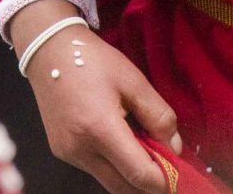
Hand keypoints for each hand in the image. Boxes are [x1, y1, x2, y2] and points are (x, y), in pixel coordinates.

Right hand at [12, 1, 177, 193]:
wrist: (52, 53)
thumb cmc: (96, 61)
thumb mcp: (134, 81)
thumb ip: (157, 115)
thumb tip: (175, 148)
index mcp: (100, 129)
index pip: (137, 173)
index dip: (162, 180)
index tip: (180, 177)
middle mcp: (80, 150)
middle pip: (122, 187)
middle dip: (148, 185)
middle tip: (170, 172)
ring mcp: (68, 154)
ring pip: (108, 181)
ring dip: (131, 177)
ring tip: (151, 156)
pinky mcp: (62, 152)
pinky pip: (95, 170)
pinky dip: (115, 167)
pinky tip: (126, 147)